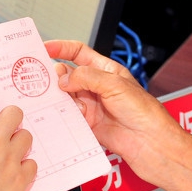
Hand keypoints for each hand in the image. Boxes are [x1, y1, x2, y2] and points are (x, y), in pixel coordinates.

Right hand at [0, 71, 36, 190]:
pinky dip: (25, 168)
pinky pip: (32, 165)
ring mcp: (9, 158)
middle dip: (11, 116)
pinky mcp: (19, 178)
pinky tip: (17, 173)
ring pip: (26, 137)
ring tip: (12, 151)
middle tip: (7, 124)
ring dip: (20, 141)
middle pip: (13, 113)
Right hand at [45, 39, 185, 180]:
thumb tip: (64, 78)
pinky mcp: (88, 124)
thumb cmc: (144, 112)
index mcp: (106, 71)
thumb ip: (86, 77)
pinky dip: (61, 115)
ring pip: (65, 97)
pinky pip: (68, 117)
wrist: (150, 143)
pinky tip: (59, 114)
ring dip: (57, 97)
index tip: (44, 48)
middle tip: (41, 77)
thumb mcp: (114, 85)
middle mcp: (97, 87)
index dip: (61, 48)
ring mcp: (92, 106)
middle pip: (68, 75)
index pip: (79, 53)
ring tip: (49, 97)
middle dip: (55, 75)